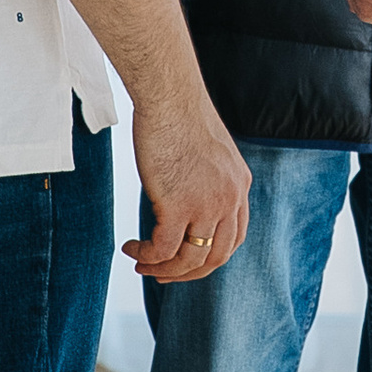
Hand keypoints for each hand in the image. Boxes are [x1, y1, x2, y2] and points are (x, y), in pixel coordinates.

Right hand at [125, 90, 251, 284]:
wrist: (170, 97)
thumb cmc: (180, 116)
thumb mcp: (208, 152)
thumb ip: (207, 177)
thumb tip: (187, 193)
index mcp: (239, 186)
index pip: (235, 238)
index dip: (210, 257)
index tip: (187, 260)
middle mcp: (230, 199)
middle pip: (216, 257)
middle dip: (187, 273)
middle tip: (162, 274)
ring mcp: (207, 205)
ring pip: (190, 259)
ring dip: (163, 269)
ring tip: (141, 264)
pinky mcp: (179, 205)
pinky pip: (164, 248)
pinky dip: (147, 256)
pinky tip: (133, 249)